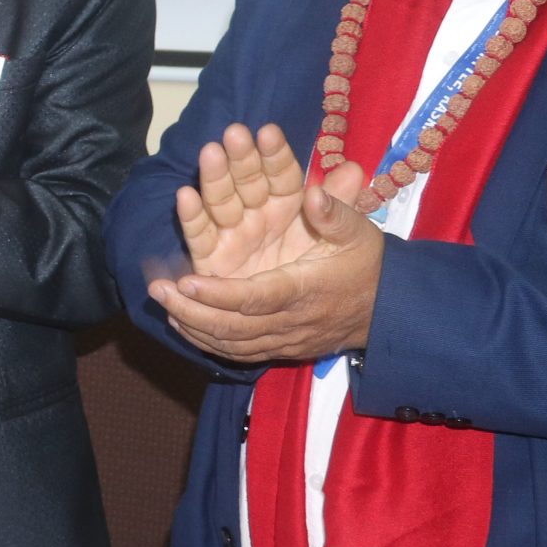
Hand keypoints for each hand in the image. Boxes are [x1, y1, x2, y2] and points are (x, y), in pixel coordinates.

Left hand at [147, 164, 384, 363]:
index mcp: (304, 290)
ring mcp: (284, 340)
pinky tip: (183, 325)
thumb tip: (314, 192)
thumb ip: (335, 213)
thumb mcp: (360, 232)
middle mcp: (289, 321)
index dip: (219, 295)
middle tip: (157, 291)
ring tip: (161, 304)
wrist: (389, 311)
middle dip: (192, 311)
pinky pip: (238, 353)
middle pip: (233, 328)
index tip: (187, 282)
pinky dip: (207, 342)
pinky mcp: (280, 349)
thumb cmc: (369, 265)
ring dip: (192, 327)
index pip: (256, 298)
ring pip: (231, 345)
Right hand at [171, 124, 340, 281]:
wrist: (314, 316)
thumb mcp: (346, 238)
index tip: (268, 132)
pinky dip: (192, 217)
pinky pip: (201, 235)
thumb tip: (353, 169)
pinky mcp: (212, 257)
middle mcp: (258, 214)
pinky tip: (186, 196)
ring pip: (221, 201)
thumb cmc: (331, 271)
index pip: (281, 175)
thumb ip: (342, 207)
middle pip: (246, 182)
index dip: (274, 154)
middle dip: (240, 158)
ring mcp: (234, 233)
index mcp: (288, 205)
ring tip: (210, 154)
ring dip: (214, 178)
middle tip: (234, 133)